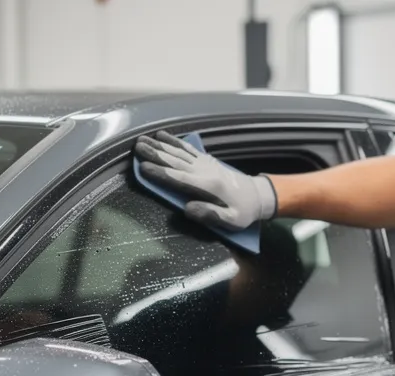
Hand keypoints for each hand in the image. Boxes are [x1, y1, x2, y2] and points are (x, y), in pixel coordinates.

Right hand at [133, 131, 277, 229]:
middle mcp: (205, 171)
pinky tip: (162, 136)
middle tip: (137, 147)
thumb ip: (210, 214)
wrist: (257, 195)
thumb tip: (187, 208)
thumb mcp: (231, 220)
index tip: (143, 168)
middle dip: (155, 154)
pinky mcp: (206, 160)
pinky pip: (187, 149)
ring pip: (178, 152)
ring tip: (143, 140)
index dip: (161, 173)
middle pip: (175, 161)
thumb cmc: (243, 212)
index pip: (180, 178)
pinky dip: (174, 141)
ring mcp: (205, 163)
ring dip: (160, 145)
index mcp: (208, 186)